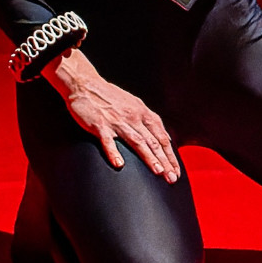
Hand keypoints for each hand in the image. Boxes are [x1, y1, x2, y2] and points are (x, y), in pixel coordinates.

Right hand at [46, 49, 180, 178]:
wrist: (86, 85)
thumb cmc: (110, 97)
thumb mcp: (135, 105)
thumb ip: (148, 121)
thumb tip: (163, 137)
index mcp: (143, 113)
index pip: (162, 137)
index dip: (170, 155)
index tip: (176, 170)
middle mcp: (134, 117)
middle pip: (153, 142)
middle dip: (165, 161)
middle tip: (172, 177)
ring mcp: (117, 122)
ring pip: (137, 142)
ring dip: (149, 157)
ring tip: (158, 172)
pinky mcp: (99, 125)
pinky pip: (108, 141)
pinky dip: (114, 152)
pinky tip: (119, 164)